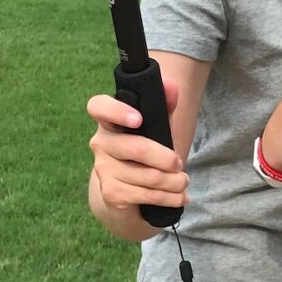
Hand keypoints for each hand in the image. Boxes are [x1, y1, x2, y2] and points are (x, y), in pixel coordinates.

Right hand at [87, 76, 189, 212]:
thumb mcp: (155, 128)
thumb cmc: (143, 153)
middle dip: (167, 158)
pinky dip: (171, 197)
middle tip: (180, 163)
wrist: (128, 194)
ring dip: (175, 181)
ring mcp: (104, 169)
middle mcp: (101, 143)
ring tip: (183, 181)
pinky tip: (179, 196)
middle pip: (137, 148)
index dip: (116, 111)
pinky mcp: (111, 193)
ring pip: (149, 176)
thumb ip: (163, 106)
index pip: (98, 107)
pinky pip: (149, 195)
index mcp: (109, 122)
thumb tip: (170, 84)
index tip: (138, 119)